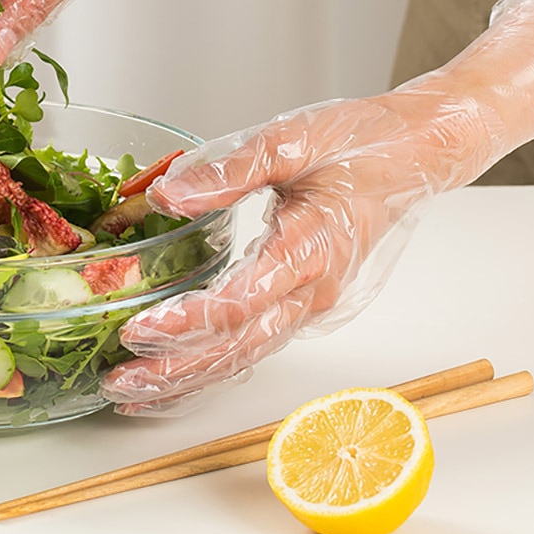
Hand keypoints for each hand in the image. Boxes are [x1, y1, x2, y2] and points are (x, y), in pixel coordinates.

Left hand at [101, 90, 499, 413]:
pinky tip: (176, 376)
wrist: (412, 155)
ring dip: (191, 378)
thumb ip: (230, 169)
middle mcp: (315, 288)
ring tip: (134, 394)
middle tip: (121, 382)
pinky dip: (214, 365)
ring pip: (248, 354)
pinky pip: (257, 343)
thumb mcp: (293, 139)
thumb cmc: (360, 144)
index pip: (244, 301)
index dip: (191, 320)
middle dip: (178, 369)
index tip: (142, 326)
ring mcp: (312, 301)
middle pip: (242, 345)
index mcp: (312, 247)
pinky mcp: (305, 301)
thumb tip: (168, 194)